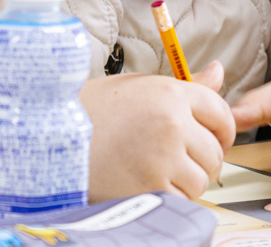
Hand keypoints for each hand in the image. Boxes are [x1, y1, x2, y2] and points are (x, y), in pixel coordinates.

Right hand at [79, 61, 234, 199]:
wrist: (49, 138)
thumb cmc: (90, 111)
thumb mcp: (137, 87)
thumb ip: (184, 86)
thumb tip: (218, 71)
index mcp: (171, 93)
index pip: (221, 113)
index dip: (222, 130)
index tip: (214, 140)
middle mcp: (172, 123)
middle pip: (215, 151)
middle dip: (203, 160)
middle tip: (181, 161)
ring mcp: (163, 157)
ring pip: (202, 179)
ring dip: (188, 181)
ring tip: (161, 172)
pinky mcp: (151, 188)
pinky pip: (182, 199)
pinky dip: (172, 197)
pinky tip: (149, 184)